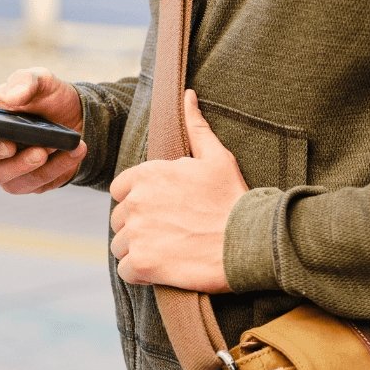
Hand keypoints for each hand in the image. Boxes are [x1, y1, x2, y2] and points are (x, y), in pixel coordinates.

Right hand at [0, 67, 86, 193]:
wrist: (80, 120)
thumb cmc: (50, 98)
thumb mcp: (42, 80)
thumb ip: (27, 81)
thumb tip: (13, 96)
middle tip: (10, 144)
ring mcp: (4, 167)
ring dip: (24, 164)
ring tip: (48, 148)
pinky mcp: (28, 182)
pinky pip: (32, 184)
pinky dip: (54, 169)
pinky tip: (72, 152)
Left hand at [109, 89, 247, 292]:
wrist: (250, 241)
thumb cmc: (234, 199)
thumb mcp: (216, 157)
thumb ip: (195, 127)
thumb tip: (187, 96)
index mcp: (148, 175)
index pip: (120, 190)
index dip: (139, 202)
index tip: (162, 211)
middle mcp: (136, 202)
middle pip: (120, 219)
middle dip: (139, 227)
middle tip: (170, 234)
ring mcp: (137, 233)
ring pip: (120, 246)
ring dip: (139, 251)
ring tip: (169, 252)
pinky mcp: (142, 263)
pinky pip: (127, 271)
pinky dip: (142, 274)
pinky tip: (165, 269)